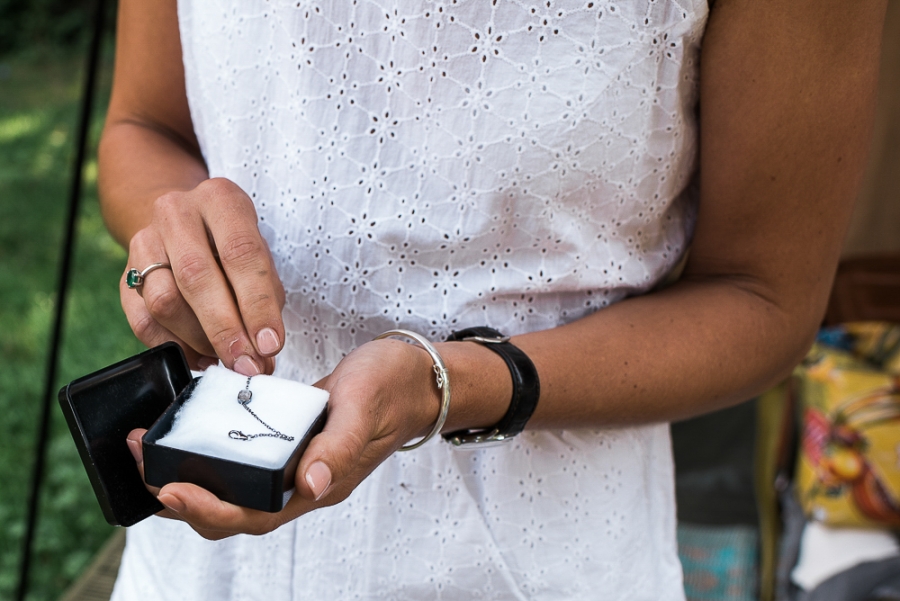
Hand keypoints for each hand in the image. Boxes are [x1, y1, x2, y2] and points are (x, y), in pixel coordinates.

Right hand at [120, 178, 284, 373]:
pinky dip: (175, 346)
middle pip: (197, 276)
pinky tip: (201, 356)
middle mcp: (177, 213)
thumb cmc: (233, 247)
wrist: (184, 225)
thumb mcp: (260, 258)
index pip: (241, 253)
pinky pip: (143, 320)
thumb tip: (264, 355)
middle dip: (225, 329)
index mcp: (220, 200)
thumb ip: (265, 301)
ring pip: (165, 301)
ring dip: (200, 339)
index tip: (270, 345)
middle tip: (246, 364)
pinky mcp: (124, 274)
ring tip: (227, 357)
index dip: (257, 305)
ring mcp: (145, 241)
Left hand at [126, 337, 441, 538]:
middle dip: (185, 501)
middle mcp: (304, 482)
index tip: (169, 489)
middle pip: (236, 513)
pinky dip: (213, 457)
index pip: (255, 514)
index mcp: (320, 483)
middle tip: (144, 470)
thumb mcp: (364, 409)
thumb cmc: (394, 388)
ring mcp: (298, 464)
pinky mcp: (293, 442)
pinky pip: (246, 462)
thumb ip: (339, 448)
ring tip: (154, 458)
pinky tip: (193, 437)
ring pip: (237, 491)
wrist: (417, 376)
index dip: (209, 509)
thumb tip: (310, 486)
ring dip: (193, 481)